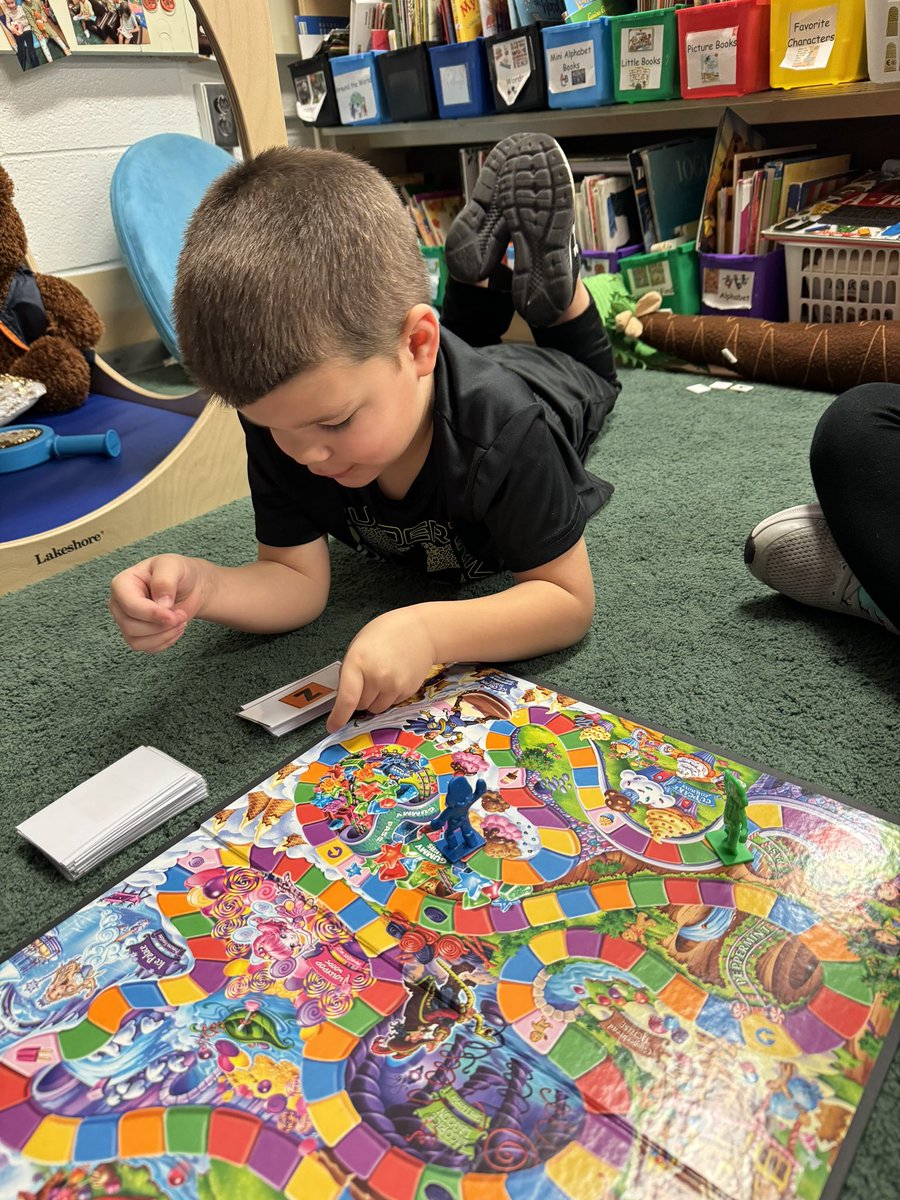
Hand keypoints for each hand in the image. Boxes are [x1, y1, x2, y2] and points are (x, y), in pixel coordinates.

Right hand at [109, 554, 207, 652]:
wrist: (189, 587)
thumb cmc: (177, 573)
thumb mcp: (173, 566)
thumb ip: (165, 581)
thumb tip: (161, 603)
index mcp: (122, 584)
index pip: (130, 606)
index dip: (152, 614)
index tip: (173, 616)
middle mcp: (119, 604)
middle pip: (131, 626)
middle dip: (160, 625)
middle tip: (180, 615)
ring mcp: (126, 621)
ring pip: (136, 641)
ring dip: (164, 635)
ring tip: (180, 621)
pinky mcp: (137, 636)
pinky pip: (147, 648)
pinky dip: (165, 642)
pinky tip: (175, 629)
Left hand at [327, 608, 436, 732]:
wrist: (421, 631)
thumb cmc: (386, 634)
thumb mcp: (358, 645)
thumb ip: (350, 671)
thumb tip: (345, 698)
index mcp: (358, 661)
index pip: (347, 698)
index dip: (338, 716)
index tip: (332, 726)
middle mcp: (377, 676)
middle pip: (361, 705)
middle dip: (359, 697)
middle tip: (367, 678)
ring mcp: (394, 685)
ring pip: (376, 708)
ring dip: (375, 699)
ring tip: (382, 677)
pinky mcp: (408, 691)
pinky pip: (392, 704)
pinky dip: (389, 696)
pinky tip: (395, 676)